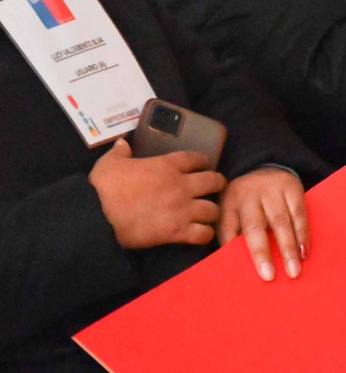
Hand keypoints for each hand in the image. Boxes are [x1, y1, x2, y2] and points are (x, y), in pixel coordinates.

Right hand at [88, 139, 224, 249]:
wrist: (97, 217)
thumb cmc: (104, 189)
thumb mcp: (109, 163)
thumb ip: (119, 152)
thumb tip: (123, 142)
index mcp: (168, 165)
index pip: (197, 158)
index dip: (203, 161)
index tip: (203, 165)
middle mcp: (182, 185)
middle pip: (214, 181)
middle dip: (216, 185)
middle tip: (213, 190)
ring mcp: (182, 209)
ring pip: (213, 209)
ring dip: (212, 212)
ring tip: (207, 215)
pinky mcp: (177, 231)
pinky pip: (203, 233)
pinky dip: (205, 234)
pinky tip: (202, 234)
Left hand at [218, 167, 309, 280]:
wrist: (263, 165)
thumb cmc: (244, 201)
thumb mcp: (229, 212)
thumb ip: (230, 235)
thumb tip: (234, 268)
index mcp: (228, 204)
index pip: (228, 229)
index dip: (232, 251)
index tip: (233, 270)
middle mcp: (248, 196)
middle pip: (255, 226)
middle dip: (262, 252)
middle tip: (269, 276)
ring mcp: (271, 190)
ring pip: (280, 221)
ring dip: (288, 247)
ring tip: (294, 269)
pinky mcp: (292, 187)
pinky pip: (299, 213)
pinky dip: (303, 233)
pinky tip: (304, 251)